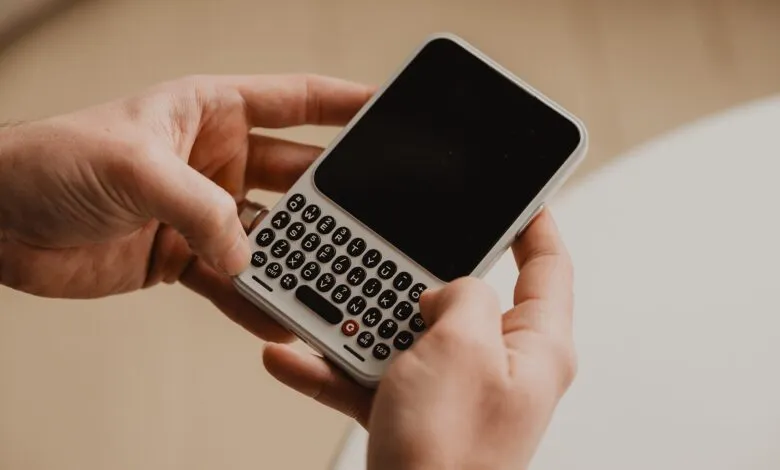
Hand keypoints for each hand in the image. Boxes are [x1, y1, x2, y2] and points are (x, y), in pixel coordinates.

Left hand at [0, 74, 372, 339]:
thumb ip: (200, 207)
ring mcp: (202, 209)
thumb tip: (246, 254)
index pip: (294, 101)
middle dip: (330, 200)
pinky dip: (254, 298)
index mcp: (210, 112)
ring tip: (324, 279)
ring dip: (294, 259)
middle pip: (294, 177)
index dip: (343, 103)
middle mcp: (214, 159)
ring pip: (269, 236)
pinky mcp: (183, 254)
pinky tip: (275, 313)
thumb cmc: (50, 161)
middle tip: (365, 220)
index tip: (385, 110)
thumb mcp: (134, 166)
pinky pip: (232, 279)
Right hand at [263, 210, 576, 468]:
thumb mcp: (462, 347)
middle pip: (464, 297)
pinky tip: (297, 357)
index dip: (535, 224)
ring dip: (363, 324)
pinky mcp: (417, 413)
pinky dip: (336, 367)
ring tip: (326, 311)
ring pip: (408, 335)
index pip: (548, 268)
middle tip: (390, 254)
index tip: (518, 196)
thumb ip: (462, 295)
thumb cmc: (451, 455)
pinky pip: (374, 375)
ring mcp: (455, 391)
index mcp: (534, 347)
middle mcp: (499, 367)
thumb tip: (445, 290)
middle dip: (419, 276)